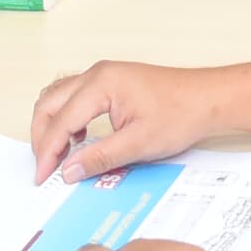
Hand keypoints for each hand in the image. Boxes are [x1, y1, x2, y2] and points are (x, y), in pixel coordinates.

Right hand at [27, 59, 220, 179]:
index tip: (43, 176)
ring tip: (57, 155)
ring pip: (59, 97)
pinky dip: (66, 117)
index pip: (60, 121)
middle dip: (42, 137)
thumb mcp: (138, 144)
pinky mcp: (111, 82)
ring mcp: (104, 75)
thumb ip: (99, 158)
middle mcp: (97, 74)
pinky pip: (74, 96)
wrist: (208, 98)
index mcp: (101, 84)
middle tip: (44, 167)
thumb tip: (68, 171)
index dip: (48, 152)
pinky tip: (78, 139)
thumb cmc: (181, 113)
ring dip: (52, 125)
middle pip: (50, 103)